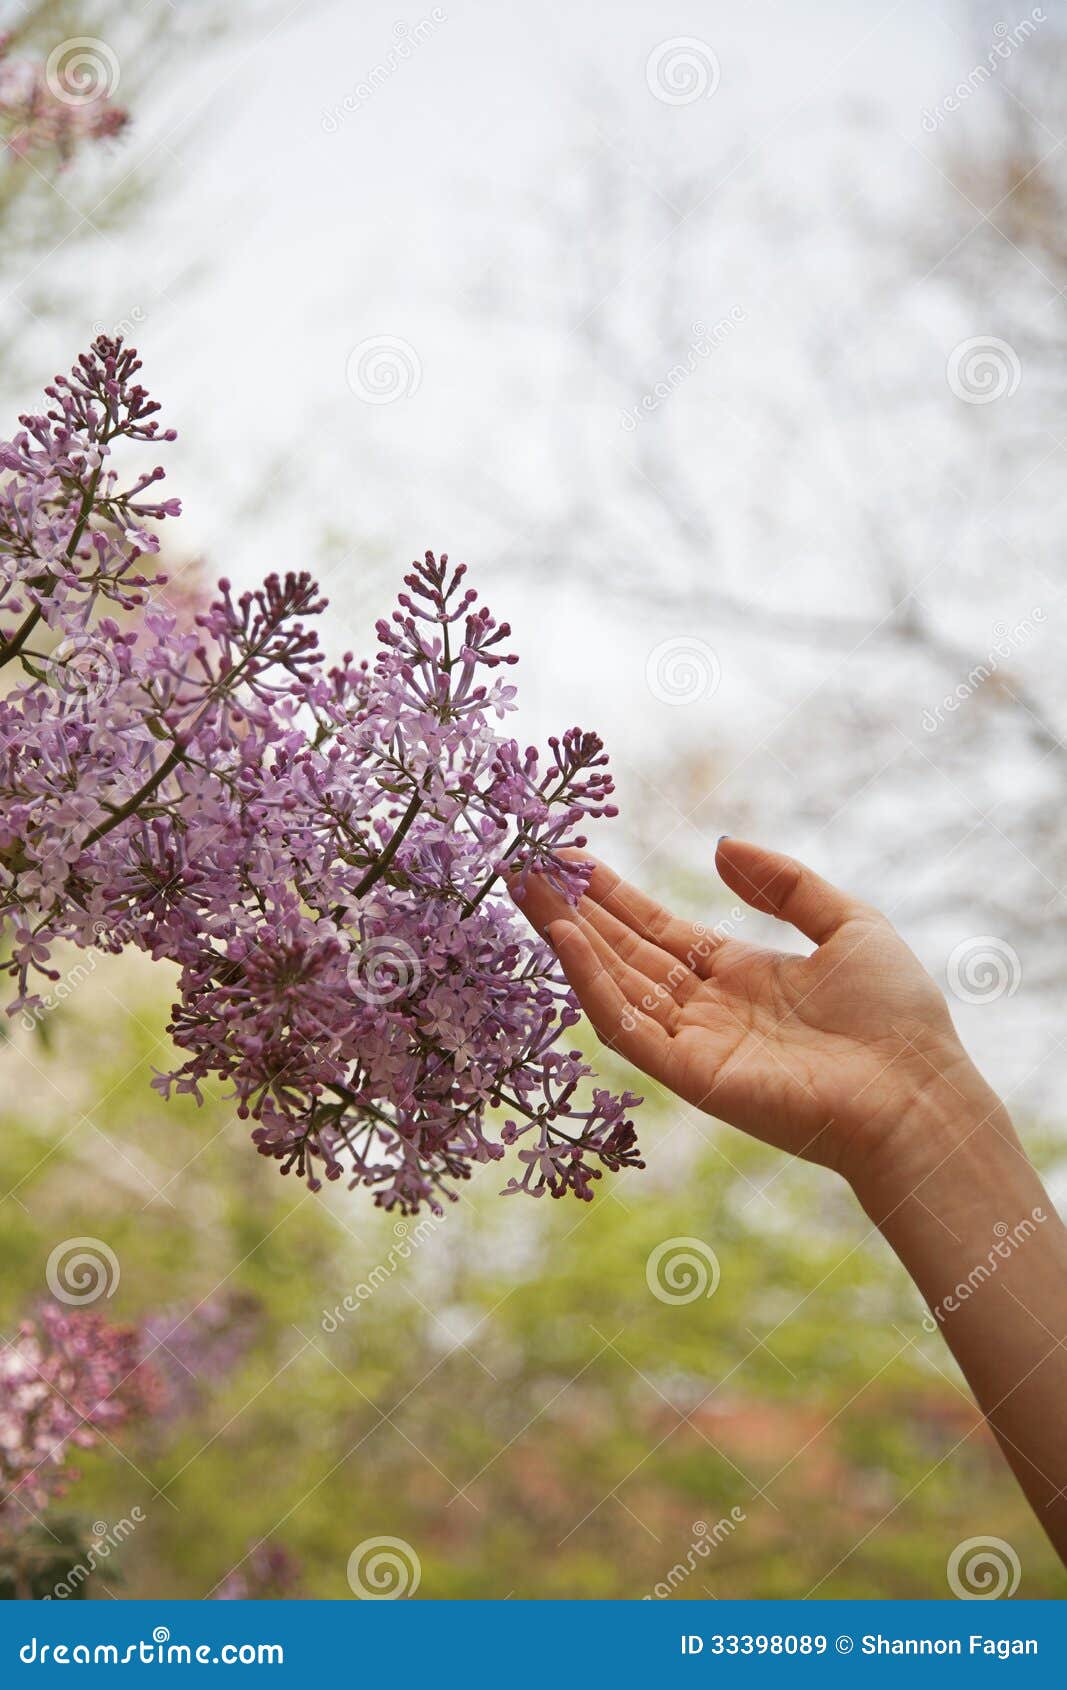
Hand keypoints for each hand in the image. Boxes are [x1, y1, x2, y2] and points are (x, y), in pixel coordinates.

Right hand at [513, 837, 998, 1190]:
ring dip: (567, 938)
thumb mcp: (848, 923)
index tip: (572, 856)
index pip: (656, 930)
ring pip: (613, 984)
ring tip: (526, 889)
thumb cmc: (897, 1015)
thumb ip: (784, 882)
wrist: (918, 1093)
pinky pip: (627, 1027)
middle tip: (524, 865)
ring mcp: (692, 1044)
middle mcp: (705, 1009)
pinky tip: (565, 939)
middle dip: (573, 909)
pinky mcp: (689, 1075)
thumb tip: (719, 846)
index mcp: (738, 975)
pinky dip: (592, 984)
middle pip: (622, 953)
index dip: (613, 895)